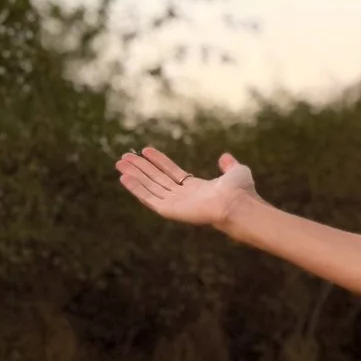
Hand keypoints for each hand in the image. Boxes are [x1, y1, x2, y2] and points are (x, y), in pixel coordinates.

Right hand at [116, 146, 255, 228]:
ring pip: (149, 187)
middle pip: (156, 179)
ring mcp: (175, 204)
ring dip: (134, 176)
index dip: (158, 161)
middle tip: (124, 157)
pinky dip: (136, 188)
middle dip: (140, 168)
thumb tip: (225, 157)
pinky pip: (149, 198)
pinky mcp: (169, 210)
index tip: (145, 150)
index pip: (171, 172)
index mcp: (196, 188)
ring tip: (120, 164)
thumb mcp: (236, 172)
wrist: (238, 204)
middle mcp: (183, 196)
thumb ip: (229, 165)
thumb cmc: (241, 191)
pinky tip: (124, 178)